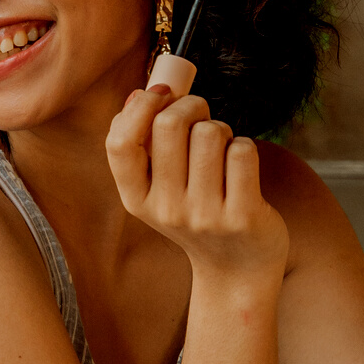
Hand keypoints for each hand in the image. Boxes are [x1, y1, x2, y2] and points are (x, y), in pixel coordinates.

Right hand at [106, 85, 288, 282]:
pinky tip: (241, 165)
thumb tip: (140, 94)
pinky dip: (244, 146)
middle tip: (202, 115)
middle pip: (169, 124)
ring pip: (210, 133)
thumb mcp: (160, 189)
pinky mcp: (242, 216)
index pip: (119, 143)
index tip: (162, 94)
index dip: (141, 106)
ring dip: (222, 129)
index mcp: (136, 199)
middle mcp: (166, 209)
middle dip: (191, 105)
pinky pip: (242, 151)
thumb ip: (146, 145)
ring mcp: (204, 215)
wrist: (236, 270)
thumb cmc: (197, 214)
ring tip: (223, 149)